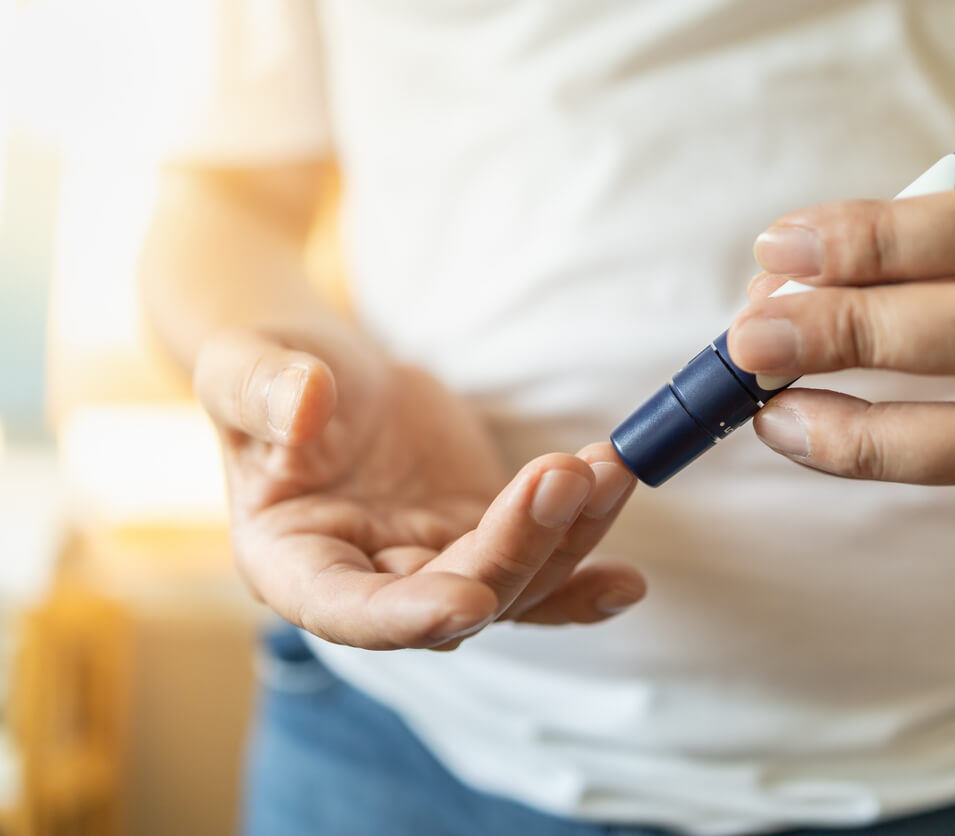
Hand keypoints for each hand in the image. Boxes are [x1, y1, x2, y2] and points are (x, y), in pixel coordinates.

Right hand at [194, 327, 643, 649]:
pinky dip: (583, 571)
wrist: (323, 372)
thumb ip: (261, 390)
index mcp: (292, 562)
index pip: (345, 610)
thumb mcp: (242, 367)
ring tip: (611, 469)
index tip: (469, 598)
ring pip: (514, 583)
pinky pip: (540, 570)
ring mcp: (432, 567)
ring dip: (570, 536)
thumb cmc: (266, 373)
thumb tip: (304, 403)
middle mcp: (367, 584)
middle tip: (568, 476)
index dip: (405, 615)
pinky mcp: (482, 540)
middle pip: (455, 595)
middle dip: (518, 545)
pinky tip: (629, 579)